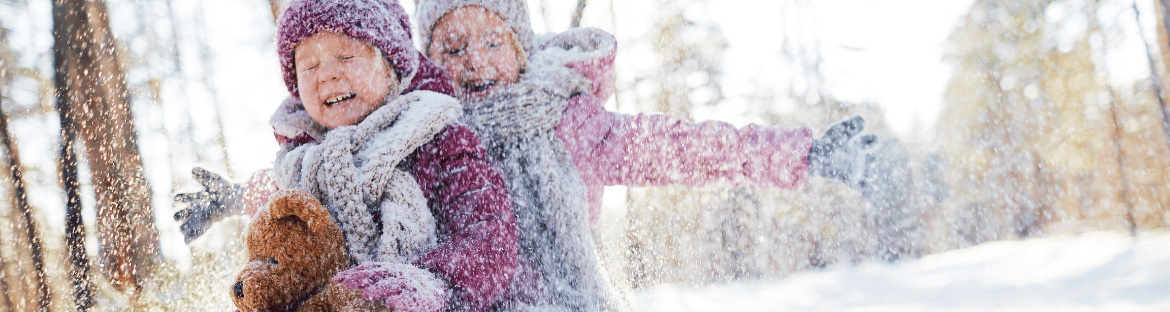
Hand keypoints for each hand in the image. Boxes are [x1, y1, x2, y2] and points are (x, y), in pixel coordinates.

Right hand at [173, 167, 243, 242]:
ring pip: (187, 225)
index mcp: (194, 197)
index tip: (180, 197)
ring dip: (185, 227)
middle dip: (180, 214)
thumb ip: (203, 173)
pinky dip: (191, 238)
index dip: (181, 197)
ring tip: (182, 229)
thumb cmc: (225, 187)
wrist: (237, 198)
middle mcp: (196, 208)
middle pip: (181, 213)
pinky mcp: (208, 224)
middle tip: (181, 214)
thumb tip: (192, 168)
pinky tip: (186, 242)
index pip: (183, 198)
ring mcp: (201, 217)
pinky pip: (197, 233)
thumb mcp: (213, 178)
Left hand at [333, 262, 449, 311]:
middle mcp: (401, 275)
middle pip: (378, 274)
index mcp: (392, 270)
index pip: (370, 268)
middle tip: (345, 285)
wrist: (446, 286)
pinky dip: (404, 302)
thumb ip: (376, 281)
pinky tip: (394, 305)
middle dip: (361, 279)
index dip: (353, 273)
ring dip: (380, 289)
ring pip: (394, 286)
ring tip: (366, 294)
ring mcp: (413, 286)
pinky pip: (413, 300)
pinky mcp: (425, 298)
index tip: (335, 280)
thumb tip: (349, 284)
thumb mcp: (394, 281)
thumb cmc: (414, 287)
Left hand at [808, 116, 878, 193]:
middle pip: (873, 158)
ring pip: (871, 173)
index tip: (863, 144)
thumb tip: (863, 121)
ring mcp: (855, 169)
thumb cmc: (826, 141)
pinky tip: (869, 191)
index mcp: (857, 143)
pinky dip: (869, 190)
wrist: (813, 157)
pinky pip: (865, 188)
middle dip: (871, 158)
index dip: (873, 141)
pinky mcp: (851, 180)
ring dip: (871, 173)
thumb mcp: (838, 129)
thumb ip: (851, 124)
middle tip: (863, 158)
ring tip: (866, 173)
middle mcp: (858, 156)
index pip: (873, 140)